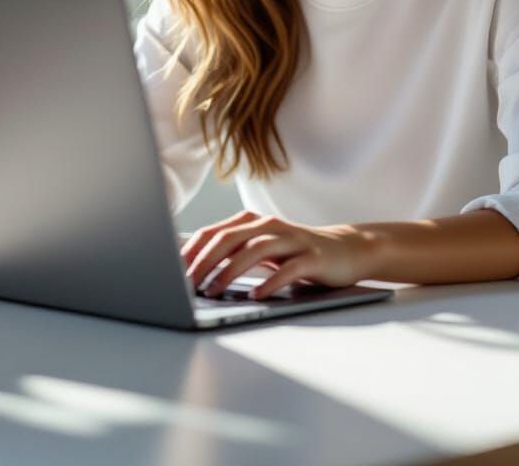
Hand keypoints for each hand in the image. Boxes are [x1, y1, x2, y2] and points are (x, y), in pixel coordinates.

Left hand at [181, 210, 375, 300]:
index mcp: (253, 223)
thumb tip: (192, 268)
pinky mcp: (312, 256)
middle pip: (230, 238)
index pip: (214, 232)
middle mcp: (270, 226)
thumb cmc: (296, 254)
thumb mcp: (262, 250)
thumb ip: (234, 253)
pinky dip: (269, 282)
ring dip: (230, 272)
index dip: (191, 250)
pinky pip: (287, 269)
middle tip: (187, 283)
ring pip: (255, 250)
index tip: (172, 271)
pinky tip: (255, 296)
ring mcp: (292, 239)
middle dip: (204, 261)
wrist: (346, 250)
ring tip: (213, 291)